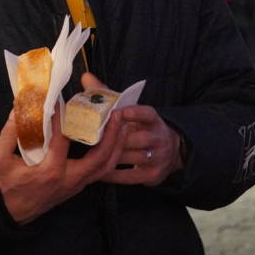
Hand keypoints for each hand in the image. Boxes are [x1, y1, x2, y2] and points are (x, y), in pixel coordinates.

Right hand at [0, 101, 127, 224]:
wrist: (11, 213)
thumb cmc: (5, 186)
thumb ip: (8, 135)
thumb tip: (18, 110)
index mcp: (50, 172)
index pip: (62, 141)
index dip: (62, 119)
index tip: (61, 100)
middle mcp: (69, 179)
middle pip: (99, 157)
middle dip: (110, 135)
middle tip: (115, 113)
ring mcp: (77, 184)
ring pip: (106, 166)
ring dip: (116, 144)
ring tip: (121, 123)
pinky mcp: (79, 186)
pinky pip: (102, 171)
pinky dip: (111, 154)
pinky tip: (113, 138)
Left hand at [81, 72, 182, 186]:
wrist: (169, 151)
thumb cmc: (140, 127)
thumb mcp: (130, 112)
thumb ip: (108, 96)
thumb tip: (86, 77)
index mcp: (154, 120)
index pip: (147, 113)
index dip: (134, 113)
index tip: (119, 112)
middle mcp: (159, 137)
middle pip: (137, 138)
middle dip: (116, 139)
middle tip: (94, 138)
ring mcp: (158, 157)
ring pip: (132, 158)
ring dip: (111, 157)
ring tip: (91, 156)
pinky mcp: (154, 175)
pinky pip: (131, 176)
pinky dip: (113, 175)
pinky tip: (98, 173)